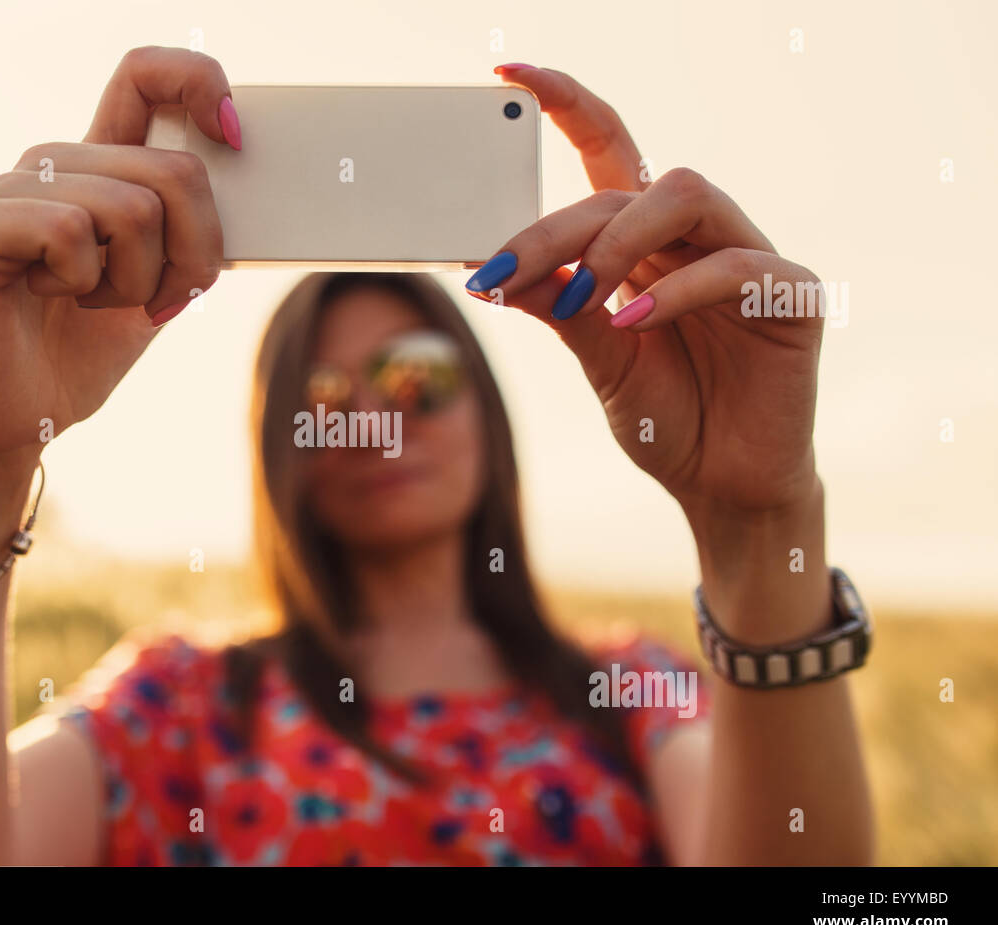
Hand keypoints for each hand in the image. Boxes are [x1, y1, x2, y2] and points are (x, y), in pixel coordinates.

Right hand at [0, 46, 237, 462]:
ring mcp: (6, 189)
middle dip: (192, 255)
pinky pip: (70, 230)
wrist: (13, 418)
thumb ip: (189, 232)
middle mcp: (50, 164)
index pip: (145, 77)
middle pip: (171, 170)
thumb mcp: (159, 286)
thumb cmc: (79, 352)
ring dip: (134, 281)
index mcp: (96, 168)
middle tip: (161, 301)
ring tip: (93, 305)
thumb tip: (238, 176)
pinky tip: (49, 298)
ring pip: (129, 206)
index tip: (232, 135)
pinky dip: (82, 283)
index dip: (197, 81)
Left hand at [469, 65, 825, 520]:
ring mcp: (749, 258)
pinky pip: (736, 264)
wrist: (722, 485)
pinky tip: (632, 324)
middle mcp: (695, 237)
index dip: (566, 104)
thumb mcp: (598, 359)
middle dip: (554, 228)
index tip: (509, 72)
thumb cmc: (666, 416)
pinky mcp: (793, 295)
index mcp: (645, 243)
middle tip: (500, 273)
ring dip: (618, 241)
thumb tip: (498, 264)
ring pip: (687, 193)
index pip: (609, 150)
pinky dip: (674, 291)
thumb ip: (562, 309)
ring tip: (579, 297)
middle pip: (626, 185)